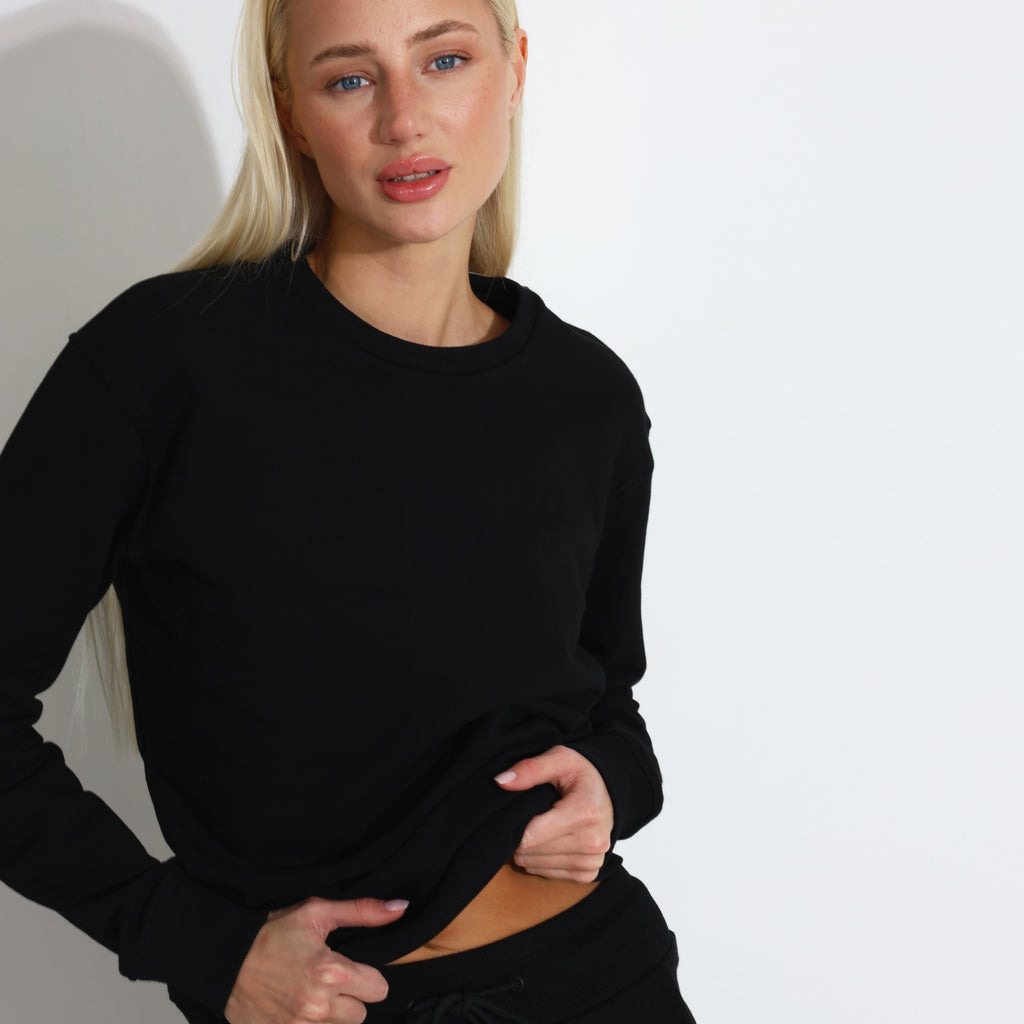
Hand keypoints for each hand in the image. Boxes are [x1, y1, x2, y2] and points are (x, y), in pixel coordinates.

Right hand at [224, 896, 407, 1023]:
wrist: (224, 960)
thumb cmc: (271, 932)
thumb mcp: (317, 912)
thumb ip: (362, 912)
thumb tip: (400, 908)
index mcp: (331, 972)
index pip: (379, 988)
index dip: (369, 977)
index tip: (353, 968)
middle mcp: (318, 1006)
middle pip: (361, 1014)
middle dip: (352, 998)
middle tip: (331, 980)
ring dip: (332, 1014)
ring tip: (313, 992)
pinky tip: (298, 1006)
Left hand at [494, 745, 613, 883]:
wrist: (608, 793)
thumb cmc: (580, 775)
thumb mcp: (558, 759)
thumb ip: (530, 769)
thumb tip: (501, 781)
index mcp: (584, 813)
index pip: (530, 836)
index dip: (515, 824)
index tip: (518, 811)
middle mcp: (592, 841)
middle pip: (531, 852)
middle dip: (520, 837)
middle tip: (527, 818)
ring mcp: (592, 861)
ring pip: (536, 866)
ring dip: (529, 850)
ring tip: (537, 828)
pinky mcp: (588, 874)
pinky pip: (548, 875)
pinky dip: (540, 861)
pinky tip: (546, 842)